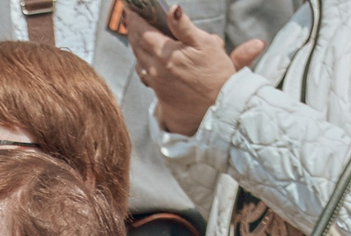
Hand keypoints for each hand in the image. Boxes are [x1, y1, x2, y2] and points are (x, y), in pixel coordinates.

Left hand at [130, 5, 264, 138]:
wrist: (218, 111)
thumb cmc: (216, 76)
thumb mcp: (205, 44)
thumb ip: (184, 26)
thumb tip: (173, 9)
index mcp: (165, 54)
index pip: (141, 31)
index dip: (135, 18)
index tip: (131, 9)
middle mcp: (155, 68)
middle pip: (136, 44)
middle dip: (133, 29)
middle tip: (132, 17)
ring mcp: (156, 82)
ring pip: (139, 58)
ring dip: (136, 45)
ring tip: (138, 33)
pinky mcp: (159, 92)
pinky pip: (144, 72)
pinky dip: (142, 60)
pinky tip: (147, 57)